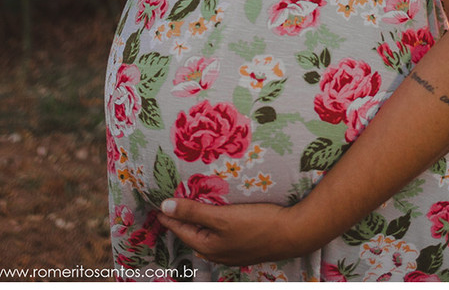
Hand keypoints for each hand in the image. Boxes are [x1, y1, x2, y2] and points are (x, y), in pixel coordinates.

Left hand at [155, 197, 319, 266]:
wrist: (294, 233)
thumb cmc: (257, 224)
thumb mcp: (221, 217)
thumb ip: (192, 212)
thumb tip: (164, 207)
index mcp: (207, 246)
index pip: (177, 227)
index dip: (166, 212)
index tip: (154, 198)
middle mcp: (216, 252)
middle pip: (190, 230)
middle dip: (179, 215)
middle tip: (167, 195)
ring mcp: (230, 250)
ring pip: (204, 230)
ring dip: (195, 216)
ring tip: (186, 199)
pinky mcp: (242, 243)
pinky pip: (218, 230)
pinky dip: (210, 219)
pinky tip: (212, 209)